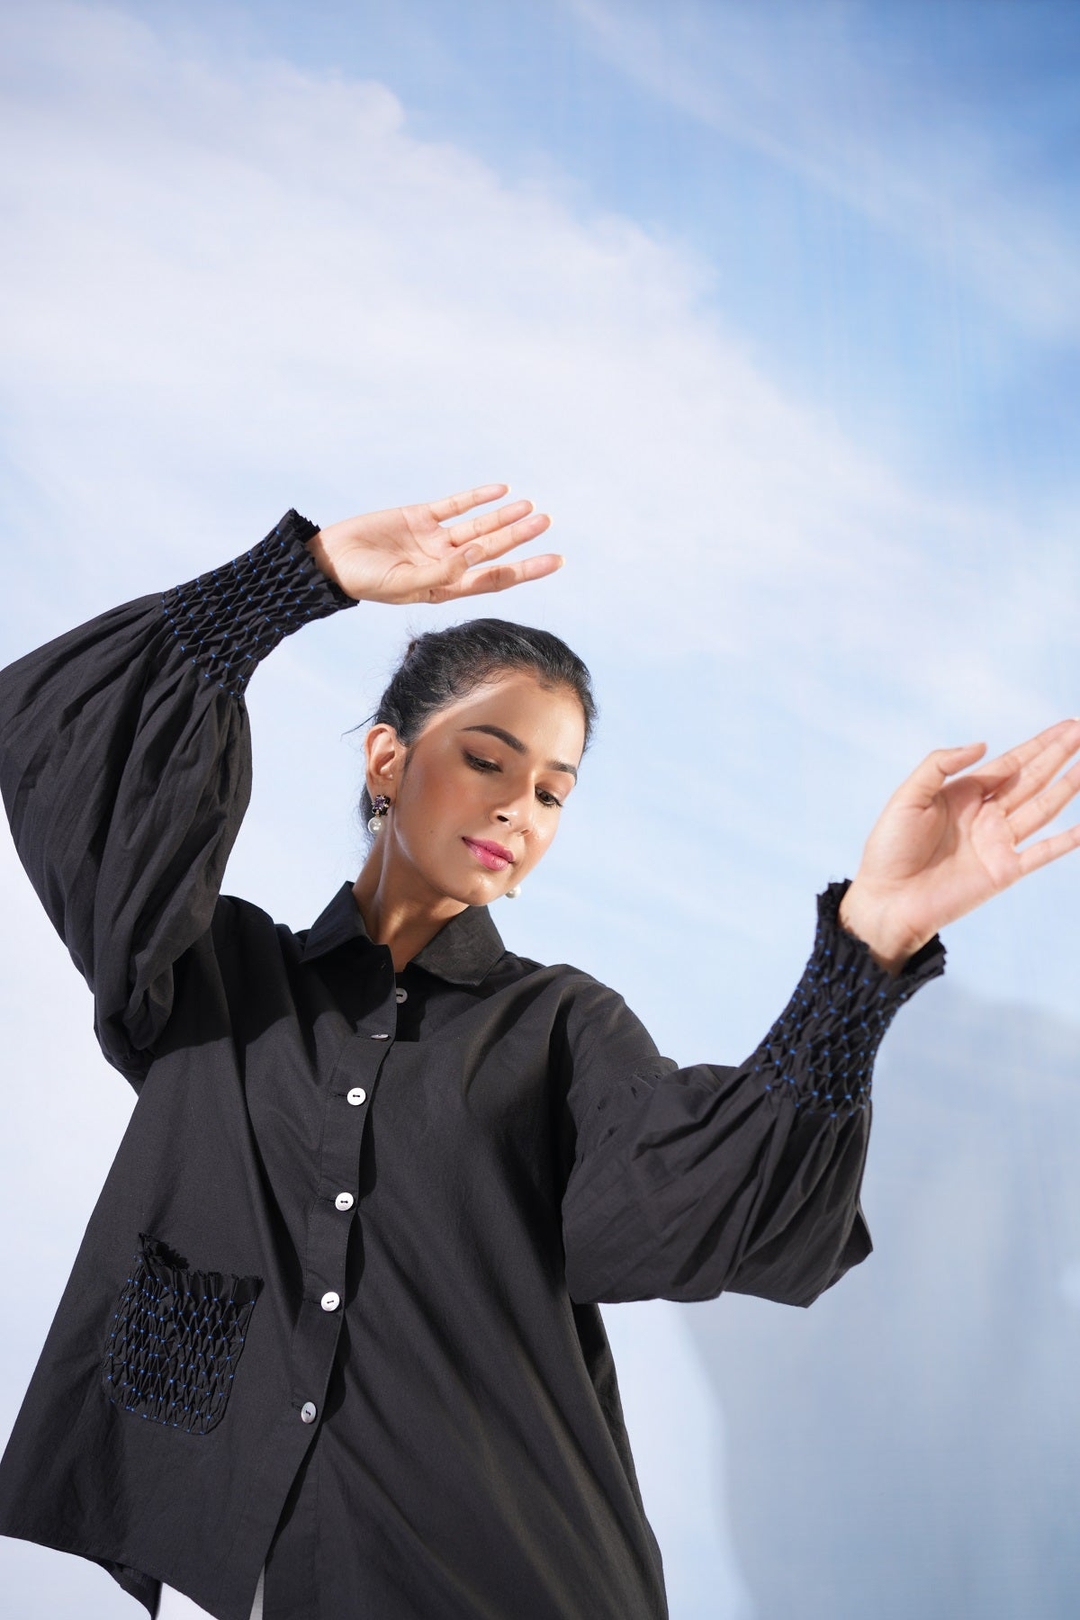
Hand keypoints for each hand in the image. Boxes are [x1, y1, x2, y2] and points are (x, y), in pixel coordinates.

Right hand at [307, 484, 560, 603]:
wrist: (329, 562)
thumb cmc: (364, 581)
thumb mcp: (405, 583)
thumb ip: (442, 571)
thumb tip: (478, 554)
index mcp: (446, 586)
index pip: (495, 578)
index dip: (526, 569)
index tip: (556, 560)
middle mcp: (445, 563)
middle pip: (492, 549)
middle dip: (519, 536)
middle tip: (547, 521)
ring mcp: (432, 540)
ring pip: (476, 526)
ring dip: (502, 516)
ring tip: (531, 507)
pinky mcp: (418, 517)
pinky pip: (453, 505)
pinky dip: (475, 497)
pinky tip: (500, 490)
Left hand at [839, 718, 1079, 971]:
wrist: (886, 900)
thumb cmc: (889, 849)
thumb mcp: (908, 796)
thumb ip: (940, 765)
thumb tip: (983, 745)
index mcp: (963, 795)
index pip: (1010, 763)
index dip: (1039, 744)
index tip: (1067, 726)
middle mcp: (985, 816)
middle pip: (1032, 779)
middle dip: (1059, 755)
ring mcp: (997, 843)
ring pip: (1043, 808)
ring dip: (1068, 786)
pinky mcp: (1003, 872)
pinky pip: (1042, 853)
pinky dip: (1066, 840)